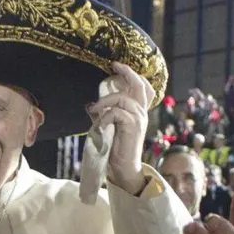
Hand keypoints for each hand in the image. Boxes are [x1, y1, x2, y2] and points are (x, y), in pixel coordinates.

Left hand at [90, 63, 154, 194]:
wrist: (124, 168)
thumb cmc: (116, 148)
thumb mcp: (109, 127)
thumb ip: (104, 114)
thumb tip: (90, 104)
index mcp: (138, 111)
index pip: (143, 88)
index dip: (133, 75)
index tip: (118, 66)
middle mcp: (142, 112)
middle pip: (140, 85)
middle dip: (127, 72)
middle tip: (115, 65)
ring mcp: (139, 118)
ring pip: (123, 98)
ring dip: (105, 102)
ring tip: (94, 109)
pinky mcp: (133, 126)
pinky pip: (116, 112)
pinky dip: (105, 117)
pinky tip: (100, 126)